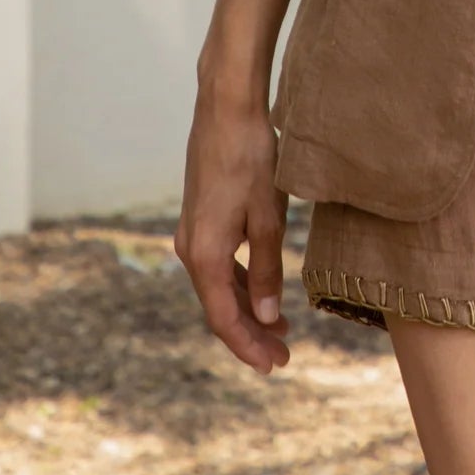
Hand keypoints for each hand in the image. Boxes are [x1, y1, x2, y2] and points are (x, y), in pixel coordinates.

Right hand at [174, 85, 293, 375]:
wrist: (227, 109)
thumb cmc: (251, 157)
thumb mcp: (268, 216)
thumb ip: (268, 267)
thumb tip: (268, 314)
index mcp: (204, 254)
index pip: (224, 318)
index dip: (248, 346)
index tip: (274, 365)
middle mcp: (190, 249)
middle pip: (219, 307)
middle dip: (251, 334)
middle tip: (284, 356)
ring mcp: (192, 233)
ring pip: (218, 286)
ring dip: (247, 309)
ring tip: (280, 328)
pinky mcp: (200, 218)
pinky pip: (218, 264)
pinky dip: (240, 282)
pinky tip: (262, 288)